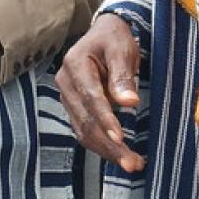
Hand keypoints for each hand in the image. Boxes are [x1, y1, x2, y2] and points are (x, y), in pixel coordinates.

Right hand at [54, 13, 145, 172]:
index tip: (120, 138)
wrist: (103, 35)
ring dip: (106, 150)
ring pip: (83, 130)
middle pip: (86, 120)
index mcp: (75, 65)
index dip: (105, 119)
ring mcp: (67, 97)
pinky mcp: (74, 108)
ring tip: (132, 164)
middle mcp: (65, 83)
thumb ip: (123, 75)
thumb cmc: (113, 39)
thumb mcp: (121, 49)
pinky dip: (102, 146)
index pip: (91, 97)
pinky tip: (120, 155)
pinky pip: (84, 131)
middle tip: (133, 162)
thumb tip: (129, 102)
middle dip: (109, 144)